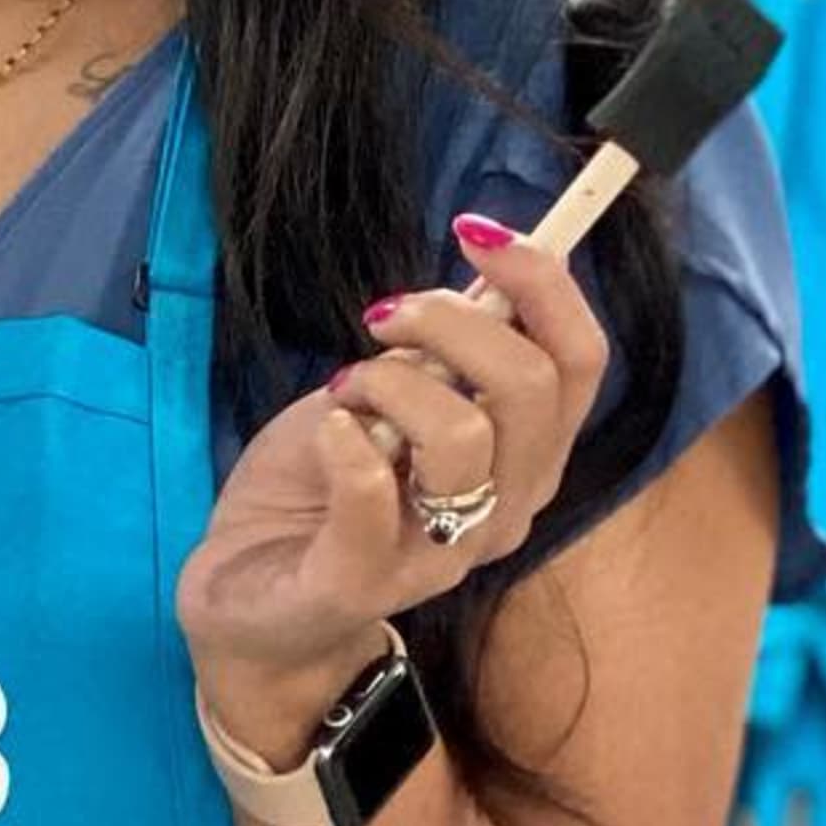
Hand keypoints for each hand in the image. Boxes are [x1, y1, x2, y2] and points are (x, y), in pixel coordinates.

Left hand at [177, 215, 610, 742]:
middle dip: (455, 320)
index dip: (542, 282)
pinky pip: (375, 496)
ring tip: (345, 388)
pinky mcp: (365, 585)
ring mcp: (442, 555)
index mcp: (524, 456)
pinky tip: (326, 434)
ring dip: (391, 380)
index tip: (476, 228)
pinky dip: (344, 443)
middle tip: (384, 314)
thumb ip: (441, 351)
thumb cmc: (322, 488)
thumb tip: (491, 262)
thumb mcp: (386, 396)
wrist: (246, 597)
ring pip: (464, 437)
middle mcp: (504, 508)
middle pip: (533, 387)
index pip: (580, 360)